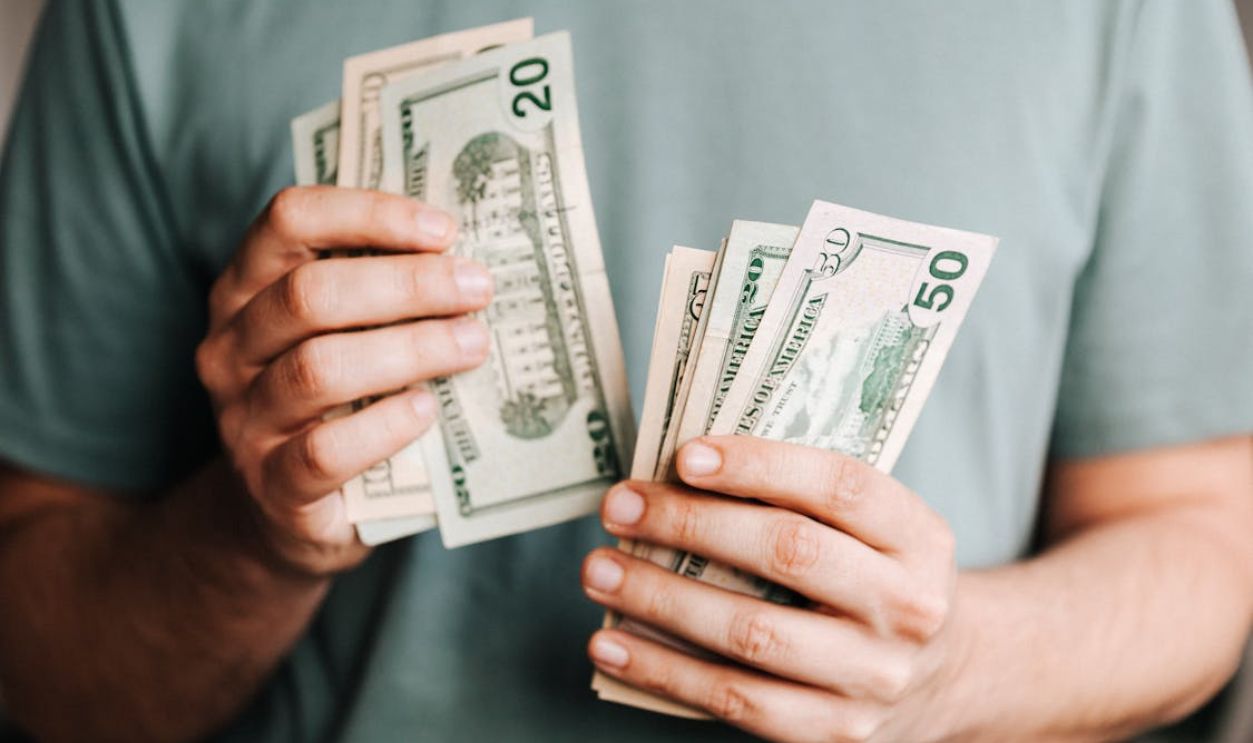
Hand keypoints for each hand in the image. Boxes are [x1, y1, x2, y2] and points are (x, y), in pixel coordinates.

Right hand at [196, 186, 492, 576]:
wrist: (283, 514)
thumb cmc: (334, 405)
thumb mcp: (343, 336)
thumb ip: (382, 294)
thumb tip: (470, 258)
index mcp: (246, 290)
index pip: (289, 220)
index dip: (369, 214)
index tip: (444, 230)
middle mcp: (231, 347)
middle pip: (309, 294)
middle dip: (406, 285)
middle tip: (477, 290)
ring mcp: (244, 419)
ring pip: (318, 369)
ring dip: (408, 350)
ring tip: (472, 345)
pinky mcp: (272, 486)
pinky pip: (324, 451)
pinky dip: (384, 426)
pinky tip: (427, 411)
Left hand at [583, 436, 964, 741]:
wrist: (945, 676)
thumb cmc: (875, 577)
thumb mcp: (875, 530)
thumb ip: (803, 499)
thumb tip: (677, 473)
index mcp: (919, 537)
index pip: (840, 486)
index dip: (759, 465)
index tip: (684, 456)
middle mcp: (907, 606)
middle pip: (789, 553)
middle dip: (690, 525)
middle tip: (619, 507)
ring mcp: (873, 677)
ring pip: (751, 633)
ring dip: (660, 599)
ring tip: (598, 571)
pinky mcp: (834, 732)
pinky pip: (735, 701)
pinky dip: (663, 671)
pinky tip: (612, 644)